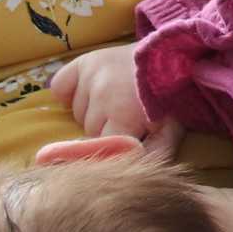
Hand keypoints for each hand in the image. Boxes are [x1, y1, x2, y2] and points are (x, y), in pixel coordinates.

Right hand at [46, 43, 177, 156]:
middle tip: (125, 117)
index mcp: (124, 115)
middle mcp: (102, 95)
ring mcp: (92, 76)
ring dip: (92, 111)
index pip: (103, 146)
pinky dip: (67, 93)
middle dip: (105, 128)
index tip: (128, 138)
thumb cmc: (171, 98)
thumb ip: (154, 153)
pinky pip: (60, 86)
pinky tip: (86, 94)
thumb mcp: (170, 130)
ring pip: (78, 111)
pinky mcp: (83, 62)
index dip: (115, 145)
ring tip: (114, 101)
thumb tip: (131, 173)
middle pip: (90, 129)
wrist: (172, 58)